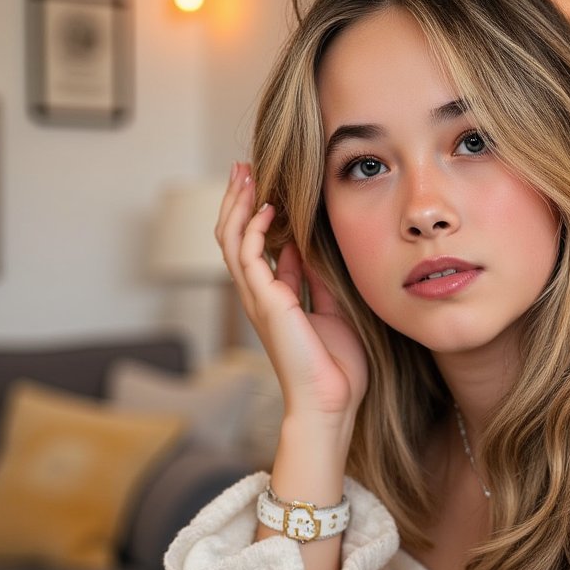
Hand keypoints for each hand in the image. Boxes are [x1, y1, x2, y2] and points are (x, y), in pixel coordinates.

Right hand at [216, 163, 368, 425]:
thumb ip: (319, 279)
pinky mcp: (265, 303)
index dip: (259, 214)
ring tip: (245, 174)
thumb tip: (308, 247)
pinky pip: (247, 256)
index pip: (257, 246)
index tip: (270, 185)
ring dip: (237, 205)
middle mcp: (261, 295)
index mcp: (276, 297)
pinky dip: (254, 228)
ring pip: (232, 240)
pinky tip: (268, 207)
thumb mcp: (334, 308)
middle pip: (234, 236)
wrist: (332, 402)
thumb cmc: (338, 366)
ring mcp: (258, 299)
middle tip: (243, 168)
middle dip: (239, 200)